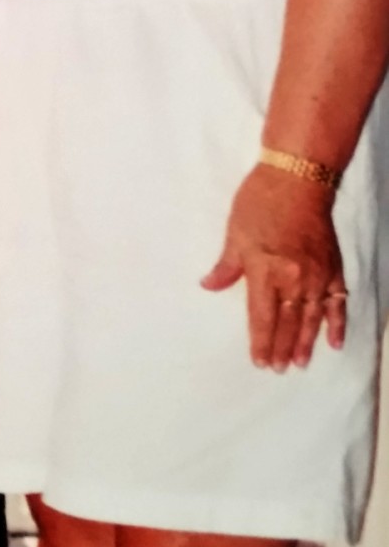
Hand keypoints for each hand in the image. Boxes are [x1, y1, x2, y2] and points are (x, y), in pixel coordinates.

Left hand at [201, 165, 346, 370]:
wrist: (298, 177)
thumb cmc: (260, 202)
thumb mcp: (235, 233)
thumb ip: (226, 266)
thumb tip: (209, 286)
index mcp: (266, 272)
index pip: (263, 317)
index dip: (261, 342)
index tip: (260, 362)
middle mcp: (294, 279)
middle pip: (288, 323)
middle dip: (282, 348)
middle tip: (278, 369)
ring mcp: (317, 275)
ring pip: (312, 318)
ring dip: (306, 342)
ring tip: (300, 363)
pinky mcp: (333, 267)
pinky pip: (338, 301)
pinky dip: (337, 323)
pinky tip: (335, 342)